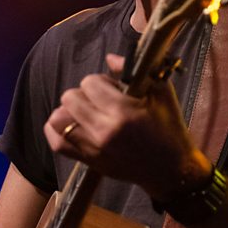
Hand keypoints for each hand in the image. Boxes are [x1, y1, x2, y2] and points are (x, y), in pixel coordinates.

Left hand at [43, 53, 210, 199]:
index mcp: (123, 112)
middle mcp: (103, 130)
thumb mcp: (161, 93)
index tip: (112, 88)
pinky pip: (57, 143)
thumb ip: (133, 72)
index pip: (89, 83)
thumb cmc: (169, 129)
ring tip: (85, 112)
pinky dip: (57, 131)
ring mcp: (93, 148)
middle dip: (83, 93)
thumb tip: (110, 58)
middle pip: (70, 98)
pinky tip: (70, 124)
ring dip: (69, 111)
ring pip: (58, 119)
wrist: (171, 169)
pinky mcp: (89, 161)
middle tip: (99, 100)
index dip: (100, 81)